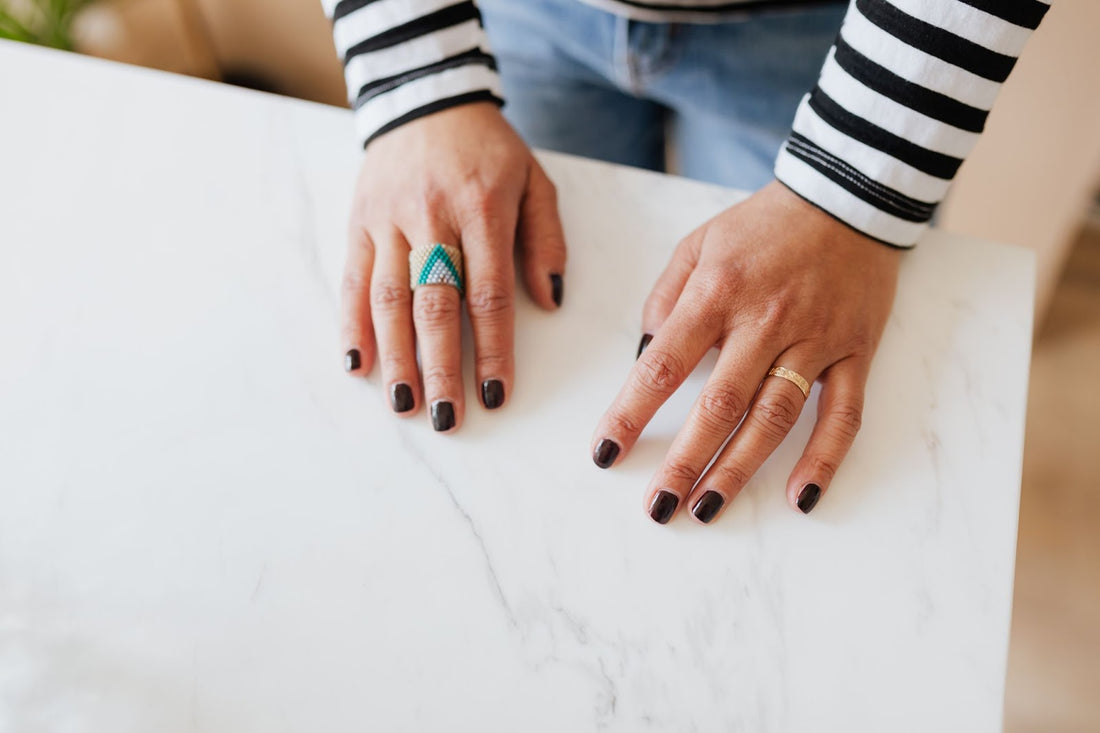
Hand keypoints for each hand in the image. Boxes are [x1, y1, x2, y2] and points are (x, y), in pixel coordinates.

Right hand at [342, 103, 565, 430]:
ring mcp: (389, 220)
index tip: (496, 395)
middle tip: (445, 418)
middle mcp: (432, 217)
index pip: (488, 293)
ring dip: (395, 356)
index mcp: (483, 209)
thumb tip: (549, 302)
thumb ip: (546, 241)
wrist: (426, 99)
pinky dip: (351, 323)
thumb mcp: (534, 182)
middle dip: (440, 367)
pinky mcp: (359, 221)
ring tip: (402, 404)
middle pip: (434, 304)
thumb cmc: (489, 151)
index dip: (492, 349)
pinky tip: (357, 363)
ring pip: (389, 298)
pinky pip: (353, 278)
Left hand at [591, 181, 902, 522]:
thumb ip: (664, 300)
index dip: (631, 413)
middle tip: (659, 507)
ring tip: (708, 509)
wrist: (846, 196)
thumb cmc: (762, 226)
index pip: (664, 365)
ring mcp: (814, 339)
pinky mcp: (854, 352)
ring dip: (740, 470)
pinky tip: (801, 497)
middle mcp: (765, 321)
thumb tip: (643, 357)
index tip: (607, 453)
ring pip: (774, 417)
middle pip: (720, 404)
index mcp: (718, 293)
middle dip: (684, 461)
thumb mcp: (698, 245)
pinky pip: (843, 414)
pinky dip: (824, 459)